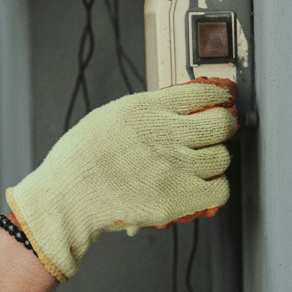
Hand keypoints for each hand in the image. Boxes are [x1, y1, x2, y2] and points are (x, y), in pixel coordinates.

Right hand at [6, 78, 237, 281]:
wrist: (67, 198)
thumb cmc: (81, 159)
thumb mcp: (111, 116)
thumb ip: (148, 111)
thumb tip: (182, 107)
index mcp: (146, 109)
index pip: (202, 92)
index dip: (219, 95)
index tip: (223, 99)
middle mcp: (164, 134)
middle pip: (221, 124)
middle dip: (224, 126)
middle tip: (219, 131)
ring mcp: (174, 167)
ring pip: (222, 158)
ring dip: (215, 160)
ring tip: (200, 163)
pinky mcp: (178, 198)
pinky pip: (219, 190)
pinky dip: (215, 188)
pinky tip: (201, 185)